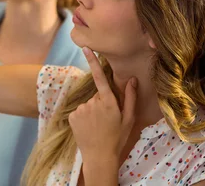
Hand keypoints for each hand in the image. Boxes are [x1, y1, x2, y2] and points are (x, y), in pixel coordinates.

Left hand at [69, 47, 137, 161]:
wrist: (99, 157)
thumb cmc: (117, 138)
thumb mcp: (128, 119)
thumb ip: (130, 97)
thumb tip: (132, 79)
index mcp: (108, 102)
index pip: (100, 77)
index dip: (93, 61)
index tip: (85, 48)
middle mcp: (93, 103)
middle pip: (97, 95)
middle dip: (102, 103)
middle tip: (107, 119)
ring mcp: (81, 109)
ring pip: (88, 104)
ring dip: (93, 111)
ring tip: (98, 126)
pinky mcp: (72, 116)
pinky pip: (80, 111)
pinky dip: (84, 117)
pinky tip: (89, 128)